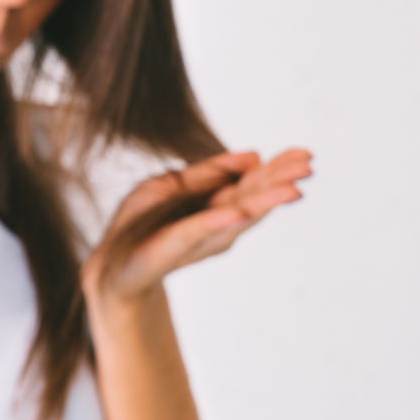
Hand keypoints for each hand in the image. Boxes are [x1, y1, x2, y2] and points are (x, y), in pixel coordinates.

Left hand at [82, 148, 312, 305]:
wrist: (111, 265)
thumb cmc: (142, 224)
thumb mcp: (171, 185)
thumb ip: (209, 173)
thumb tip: (254, 155)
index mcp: (215, 205)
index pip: (253, 183)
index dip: (278, 169)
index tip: (305, 154)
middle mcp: (214, 224)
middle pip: (252, 198)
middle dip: (280, 182)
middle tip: (308, 167)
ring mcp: (197, 239)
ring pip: (235, 216)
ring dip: (263, 202)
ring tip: (292, 190)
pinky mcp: (170, 248)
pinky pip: (195, 231)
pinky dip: (217, 221)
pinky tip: (238, 212)